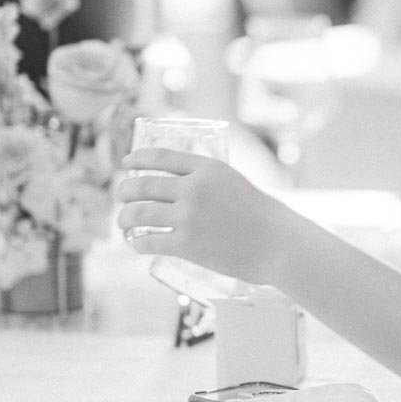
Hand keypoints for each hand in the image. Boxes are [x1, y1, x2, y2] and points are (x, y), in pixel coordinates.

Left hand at [116, 149, 284, 283]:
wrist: (278, 243)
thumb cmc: (262, 216)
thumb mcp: (234, 183)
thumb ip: (206, 181)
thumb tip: (177, 189)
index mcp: (207, 168)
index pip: (161, 157)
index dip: (138, 159)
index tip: (126, 163)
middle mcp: (193, 188)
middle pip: (142, 184)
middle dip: (125, 191)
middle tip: (122, 196)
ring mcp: (188, 217)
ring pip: (139, 213)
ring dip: (125, 218)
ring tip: (123, 222)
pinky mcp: (186, 244)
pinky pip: (148, 240)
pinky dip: (137, 242)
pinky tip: (136, 243)